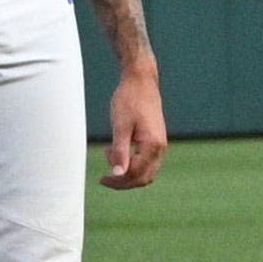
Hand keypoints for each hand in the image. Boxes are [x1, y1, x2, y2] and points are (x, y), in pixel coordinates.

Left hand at [103, 69, 168, 190]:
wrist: (141, 80)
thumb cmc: (129, 100)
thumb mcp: (120, 126)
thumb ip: (119, 152)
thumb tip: (117, 174)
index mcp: (153, 146)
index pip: (137, 175)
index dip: (119, 181)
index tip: (102, 179)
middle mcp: (160, 147)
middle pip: (145, 177)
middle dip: (125, 181)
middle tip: (105, 178)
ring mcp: (160, 143)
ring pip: (147, 170)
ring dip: (129, 172)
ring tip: (110, 157)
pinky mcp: (156, 138)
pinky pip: (147, 160)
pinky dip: (133, 163)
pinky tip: (117, 150)